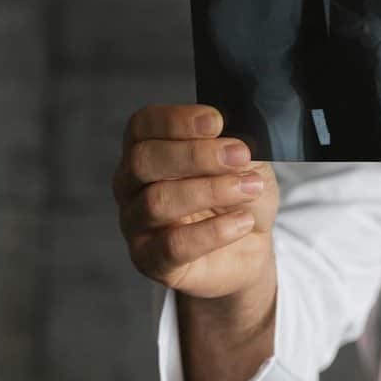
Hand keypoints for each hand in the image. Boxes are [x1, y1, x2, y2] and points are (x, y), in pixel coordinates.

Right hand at [114, 104, 279, 300]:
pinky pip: (173, 245)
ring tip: (249, 188)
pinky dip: (213, 231)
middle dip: (196, 155)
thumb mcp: (244, 162)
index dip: (177, 120)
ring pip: (158, 201)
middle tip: (239, 155)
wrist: (249, 247)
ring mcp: (135, 223)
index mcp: (149, 147)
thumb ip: (231, 144)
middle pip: (144, 160)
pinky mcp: (150, 260)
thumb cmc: (237, 196)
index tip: (216, 122)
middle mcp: (131, 183)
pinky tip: (242, 222)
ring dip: (211, 190)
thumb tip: (230, 136)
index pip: (143, 124)